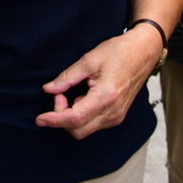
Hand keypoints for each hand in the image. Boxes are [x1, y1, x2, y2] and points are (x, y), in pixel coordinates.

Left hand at [36, 28, 160, 139]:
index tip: (40, 119)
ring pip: (86, 129)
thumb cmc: (119, 52)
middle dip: (62, 117)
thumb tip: (49, 89)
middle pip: (78, 130)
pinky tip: (83, 96)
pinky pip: (94, 124)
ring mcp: (117, 116)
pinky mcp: (118, 115)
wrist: (143, 52)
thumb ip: (67, 77)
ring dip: (72, 116)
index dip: (54, 120)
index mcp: (105, 97)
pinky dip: (83, 115)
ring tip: (73, 91)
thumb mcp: (89, 59)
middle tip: (59, 94)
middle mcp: (113, 112)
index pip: (75, 119)